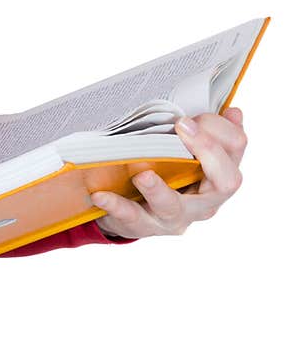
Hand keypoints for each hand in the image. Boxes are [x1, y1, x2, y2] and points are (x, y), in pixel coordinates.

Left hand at [90, 106, 246, 239]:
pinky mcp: (143, 226)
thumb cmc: (168, 175)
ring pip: (174, 206)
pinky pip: (131, 217)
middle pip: (225, 182)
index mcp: (218, 177)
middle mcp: (204, 202)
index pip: (235, 151)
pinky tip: (101, 195)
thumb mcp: (188, 154)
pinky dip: (116, 205)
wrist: (134, 213)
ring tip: (144, 175)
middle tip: (182, 126)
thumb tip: (234, 111)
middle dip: (208, 151)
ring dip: (159, 189)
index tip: (191, 116)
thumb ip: (209, 132)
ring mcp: (174, 217)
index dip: (221, 130)